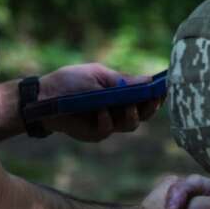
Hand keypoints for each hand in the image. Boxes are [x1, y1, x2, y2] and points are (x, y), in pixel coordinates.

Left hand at [37, 63, 162, 142]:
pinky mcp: (94, 133)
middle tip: (152, 100)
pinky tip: (101, 112)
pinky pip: (107, 130)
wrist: (44, 96)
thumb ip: (122, 81)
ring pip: (130, 124)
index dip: (157, 94)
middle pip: (144, 113)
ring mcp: (108, 122)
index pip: (146, 95)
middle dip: (150, 107)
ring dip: (132, 115)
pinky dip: (106, 121)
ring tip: (128, 106)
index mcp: (121, 92)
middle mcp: (118, 109)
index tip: (165, 89)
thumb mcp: (98, 74)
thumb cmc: (71, 81)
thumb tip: (149, 80)